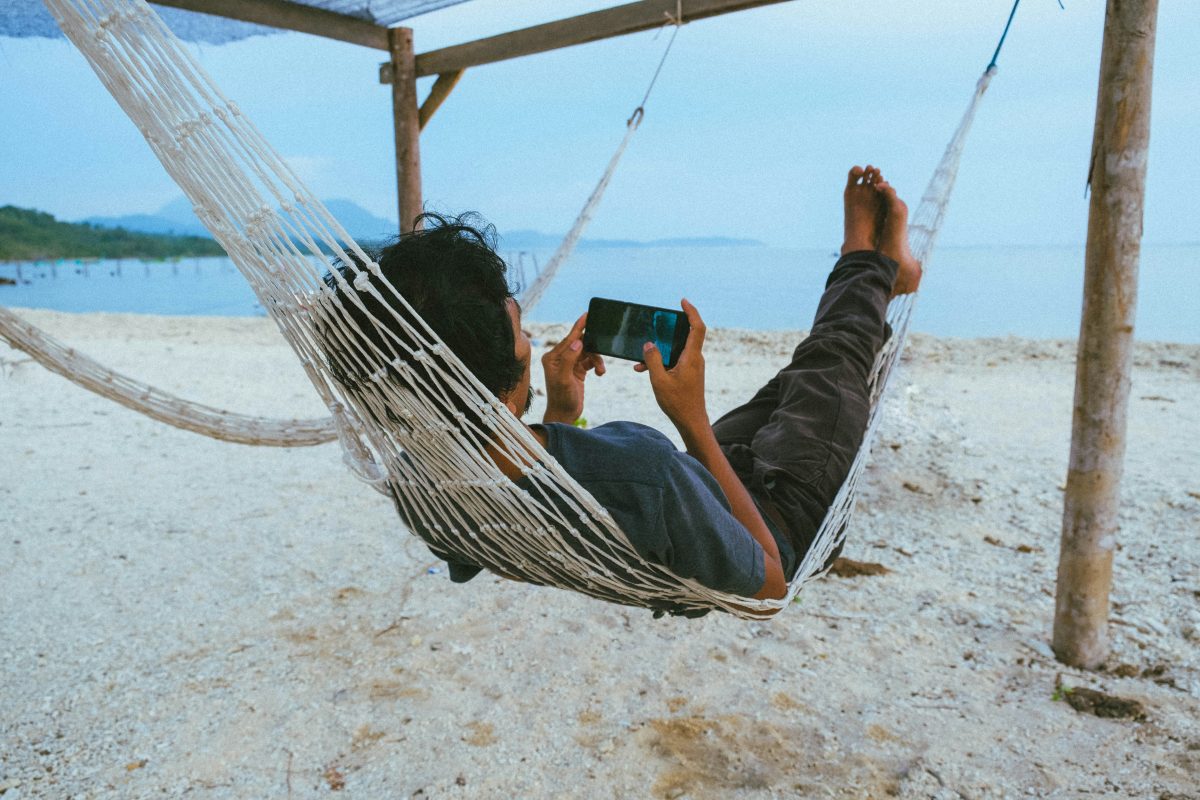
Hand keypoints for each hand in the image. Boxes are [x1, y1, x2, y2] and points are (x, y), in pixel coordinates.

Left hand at [541, 312, 605, 423]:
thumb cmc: (562, 399)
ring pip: (587, 352)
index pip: (568, 339)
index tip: (587, 315)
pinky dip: (597, 365)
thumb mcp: (565, 379)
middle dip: (593, 347)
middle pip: (580, 343)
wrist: (565, 415)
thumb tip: (577, 341)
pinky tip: (600, 373)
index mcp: (552, 357)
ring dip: (596, 359)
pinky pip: (590, 360)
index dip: (579, 327)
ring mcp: (568, 364)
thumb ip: (569, 360)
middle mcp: (559, 358)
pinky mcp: (577, 370)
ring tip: (600, 370)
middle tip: (603, 345)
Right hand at [637, 299, 707, 430]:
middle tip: (657, 323)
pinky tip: (644, 370)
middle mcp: (695, 359)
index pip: (697, 327)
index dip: (692, 312)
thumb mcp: (659, 380)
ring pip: (676, 350)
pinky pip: (674, 360)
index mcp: (691, 357)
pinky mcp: (689, 373)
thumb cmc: (678, 403)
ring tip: (640, 360)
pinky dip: (661, 362)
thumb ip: (652, 360)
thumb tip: (649, 344)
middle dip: (669, 329)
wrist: (691, 421)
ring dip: (659, 351)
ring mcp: (692, 366)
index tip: (683, 301)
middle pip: (686, 335)